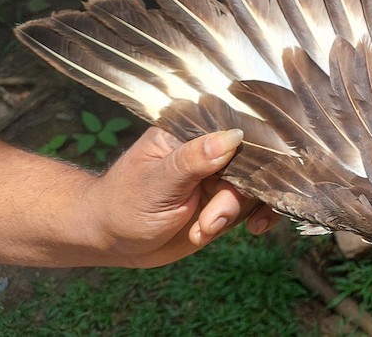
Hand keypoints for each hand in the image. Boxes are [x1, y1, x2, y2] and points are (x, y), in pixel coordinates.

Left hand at [83, 127, 280, 267]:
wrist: (111, 241)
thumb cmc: (123, 206)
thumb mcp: (156, 184)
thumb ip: (193, 161)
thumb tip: (234, 136)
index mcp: (191, 132)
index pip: (235, 130)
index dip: (252, 152)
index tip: (247, 181)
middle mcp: (212, 150)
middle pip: (252, 162)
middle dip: (237, 196)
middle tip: (210, 222)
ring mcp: (222, 176)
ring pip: (256, 185)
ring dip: (236, 213)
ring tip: (202, 231)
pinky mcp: (228, 201)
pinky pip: (257, 203)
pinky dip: (260, 216)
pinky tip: (254, 228)